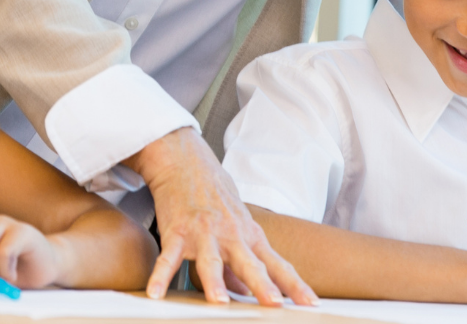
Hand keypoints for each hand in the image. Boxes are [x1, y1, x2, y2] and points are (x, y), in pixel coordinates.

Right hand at [125, 127, 317, 306]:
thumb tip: (247, 292)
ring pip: (210, 261)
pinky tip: (154, 293)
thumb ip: (243, 260)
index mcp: (248, 235)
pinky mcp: (177, 232)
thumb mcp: (236, 224)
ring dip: (215, 281)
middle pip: (249, 264)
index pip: (277, 264)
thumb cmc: (213, 194)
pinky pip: (168, 258)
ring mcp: (203, 233)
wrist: (185, 161)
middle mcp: (229, 235)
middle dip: (262, 285)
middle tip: (274, 304)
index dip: (295, 285)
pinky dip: (160, 276)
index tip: (311, 305)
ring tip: (219, 302)